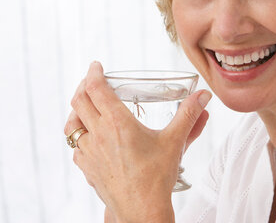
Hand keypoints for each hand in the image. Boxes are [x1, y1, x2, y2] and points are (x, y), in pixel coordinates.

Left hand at [64, 62, 210, 222]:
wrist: (142, 210)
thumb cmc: (156, 178)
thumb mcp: (175, 142)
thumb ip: (189, 116)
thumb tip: (203, 97)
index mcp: (117, 122)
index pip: (95, 88)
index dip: (93, 73)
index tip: (95, 66)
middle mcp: (98, 134)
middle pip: (78, 101)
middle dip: (82, 87)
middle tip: (91, 82)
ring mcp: (89, 152)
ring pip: (71, 124)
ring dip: (76, 111)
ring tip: (85, 107)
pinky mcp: (87, 168)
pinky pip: (76, 147)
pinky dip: (79, 137)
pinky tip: (90, 139)